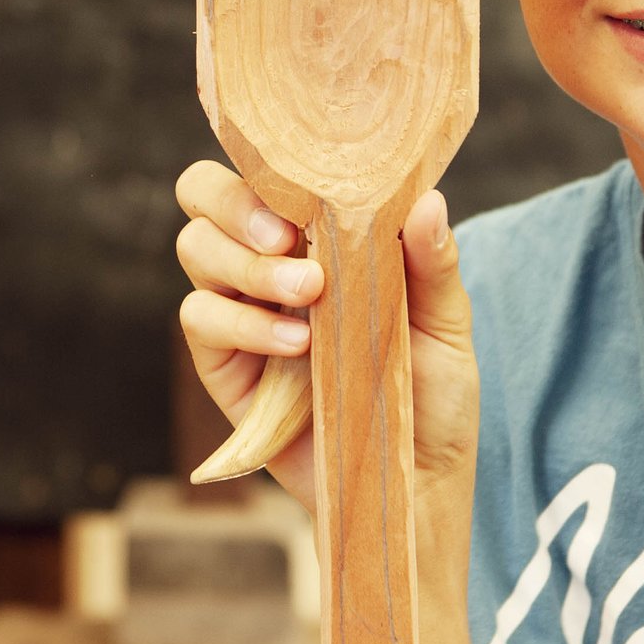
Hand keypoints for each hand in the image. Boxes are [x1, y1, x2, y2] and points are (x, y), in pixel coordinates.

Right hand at [174, 161, 479, 512]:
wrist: (414, 480)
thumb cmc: (431, 392)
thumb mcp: (446, 324)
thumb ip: (434, 263)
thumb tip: (428, 199)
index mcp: (316, 234)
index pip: (265, 169)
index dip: (268, 163)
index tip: (310, 191)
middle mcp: (267, 261)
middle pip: (203, 194)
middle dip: (234, 202)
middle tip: (286, 236)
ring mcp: (240, 309)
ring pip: (196, 248)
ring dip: (247, 263)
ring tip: (309, 293)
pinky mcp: (223, 363)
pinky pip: (201, 318)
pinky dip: (244, 323)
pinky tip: (296, 344)